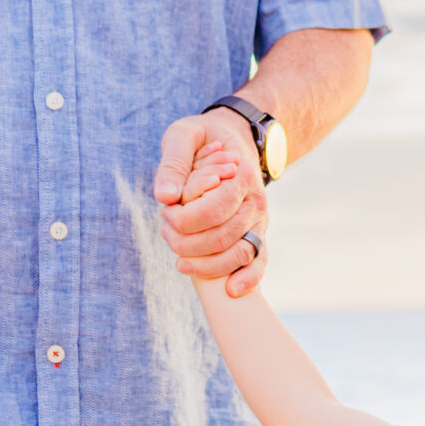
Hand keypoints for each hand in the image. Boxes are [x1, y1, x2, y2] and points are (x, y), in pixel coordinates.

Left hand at [155, 109, 268, 297]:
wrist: (233, 138)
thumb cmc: (203, 137)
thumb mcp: (183, 135)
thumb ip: (172, 163)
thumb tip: (165, 197)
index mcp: (240, 176)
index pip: (213, 210)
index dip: (183, 219)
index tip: (165, 212)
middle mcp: (255, 201)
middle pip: (223, 236)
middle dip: (188, 243)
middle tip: (166, 233)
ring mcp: (259, 220)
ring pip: (239, 253)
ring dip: (206, 264)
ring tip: (180, 261)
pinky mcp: (257, 233)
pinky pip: (259, 260)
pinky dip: (248, 278)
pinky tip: (231, 290)